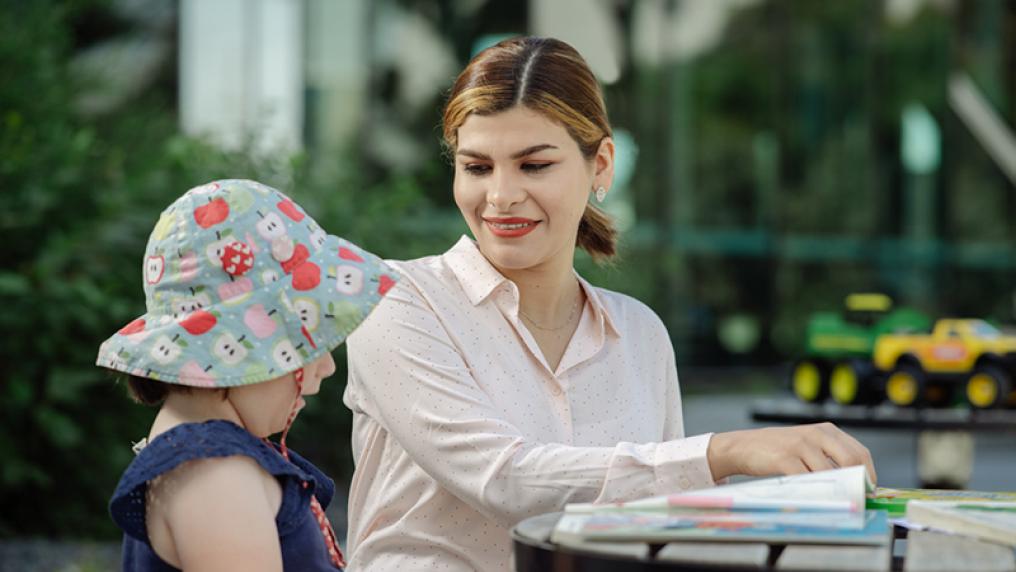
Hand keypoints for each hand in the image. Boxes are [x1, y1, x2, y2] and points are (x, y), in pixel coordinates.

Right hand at [706, 423, 875, 484]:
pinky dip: (815, 492)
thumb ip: (829, 457)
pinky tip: (815, 498)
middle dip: (858, 484)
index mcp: (826, 430)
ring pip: (831, 473)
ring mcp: (800, 445)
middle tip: (857, 500)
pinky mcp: (785, 458)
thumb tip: (855, 484)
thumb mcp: (807, 445)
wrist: (743, 446)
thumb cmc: (778, 450)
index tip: (869, 492)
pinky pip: (808, 480)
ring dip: (837, 491)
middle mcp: (816, 434)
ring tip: (837, 502)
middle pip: (851, 461)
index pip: (860, 452)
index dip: (869, 474)